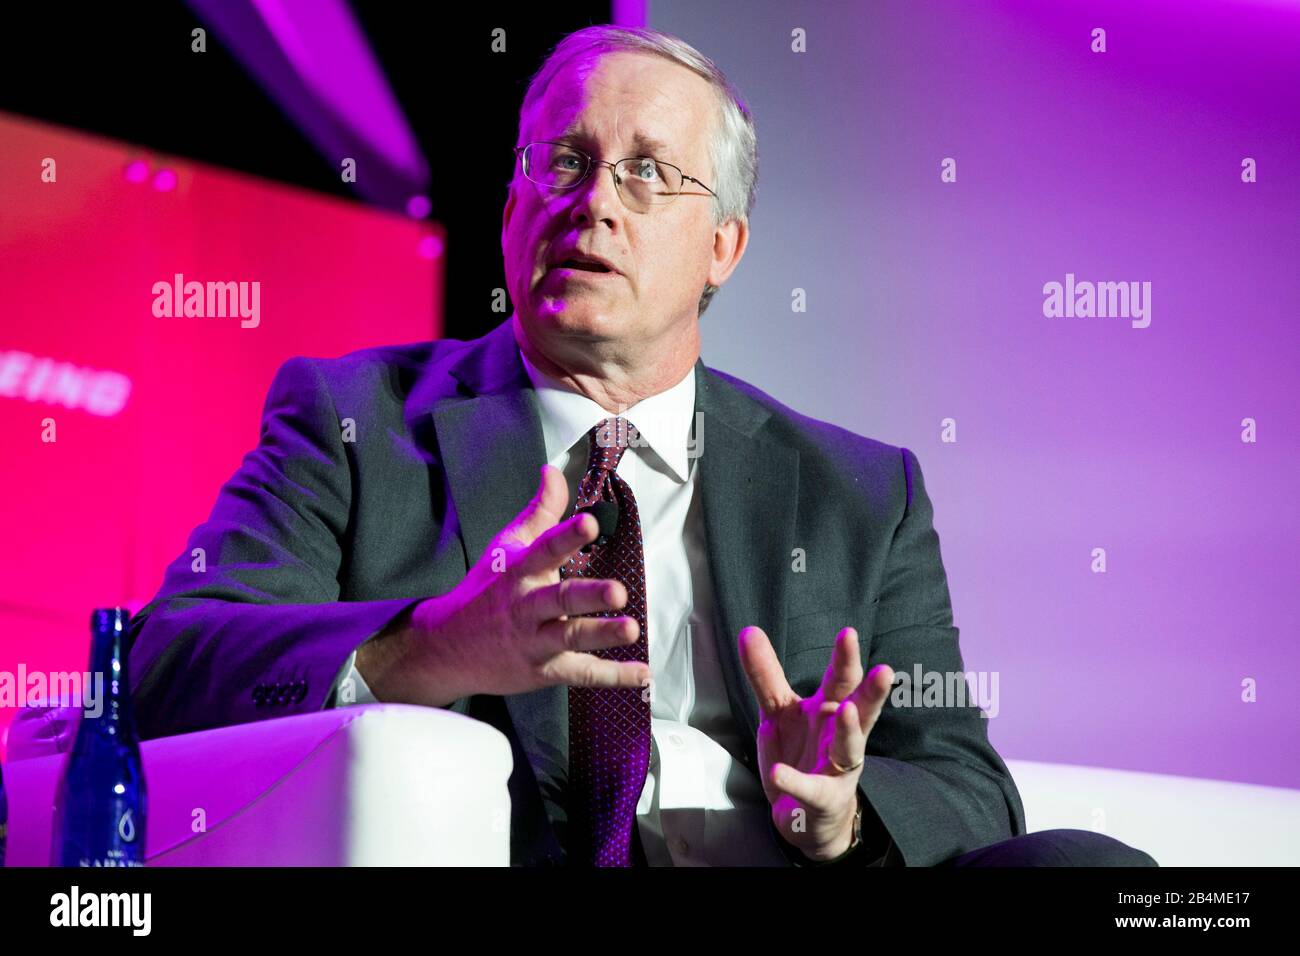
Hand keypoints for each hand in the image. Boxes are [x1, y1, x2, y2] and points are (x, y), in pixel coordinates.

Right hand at [357, 464, 648, 705]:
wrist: (447, 648)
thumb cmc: (486, 591)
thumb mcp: (508, 547)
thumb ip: (540, 511)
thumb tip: (554, 471)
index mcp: (520, 572)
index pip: (545, 550)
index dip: (567, 536)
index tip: (589, 522)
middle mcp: (527, 607)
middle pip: (561, 600)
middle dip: (589, 596)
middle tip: (617, 592)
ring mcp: (535, 641)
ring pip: (571, 638)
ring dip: (602, 634)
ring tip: (631, 628)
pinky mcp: (545, 670)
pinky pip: (581, 674)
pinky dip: (613, 676)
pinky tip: (642, 673)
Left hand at [738, 625, 893, 860]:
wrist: (806, 812)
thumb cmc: (801, 752)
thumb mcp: (779, 710)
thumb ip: (766, 674)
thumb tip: (749, 631)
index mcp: (830, 708)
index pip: (840, 679)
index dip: (845, 657)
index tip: (848, 633)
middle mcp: (840, 734)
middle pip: (859, 708)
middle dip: (871, 691)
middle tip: (884, 670)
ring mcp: (837, 767)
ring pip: (850, 747)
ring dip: (850, 730)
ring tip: (848, 711)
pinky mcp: (823, 798)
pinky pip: (810, 789)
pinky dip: (795, 782)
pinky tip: (779, 773)